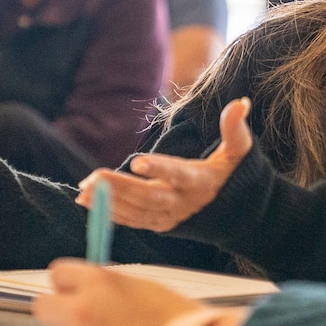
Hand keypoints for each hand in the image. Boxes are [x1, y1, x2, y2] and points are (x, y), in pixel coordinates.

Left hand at [32, 261, 197, 325]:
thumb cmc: (174, 316)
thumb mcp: (137, 285)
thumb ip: (103, 286)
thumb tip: (80, 290)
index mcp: (97, 282)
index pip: (56, 274)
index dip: (67, 283)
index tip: (73, 290)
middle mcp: (83, 310)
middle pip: (41, 307)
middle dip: (56, 311)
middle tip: (75, 318)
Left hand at [76, 97, 253, 232]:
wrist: (239, 217)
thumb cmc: (236, 177)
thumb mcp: (241, 152)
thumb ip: (236, 128)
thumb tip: (239, 101)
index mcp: (201, 182)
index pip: (179, 175)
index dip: (160, 169)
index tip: (137, 162)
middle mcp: (184, 202)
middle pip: (149, 197)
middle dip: (121, 188)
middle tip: (94, 177)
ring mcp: (170, 217)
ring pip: (136, 212)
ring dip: (109, 201)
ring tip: (84, 189)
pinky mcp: (160, 224)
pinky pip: (132, 221)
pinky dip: (110, 213)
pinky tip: (88, 202)